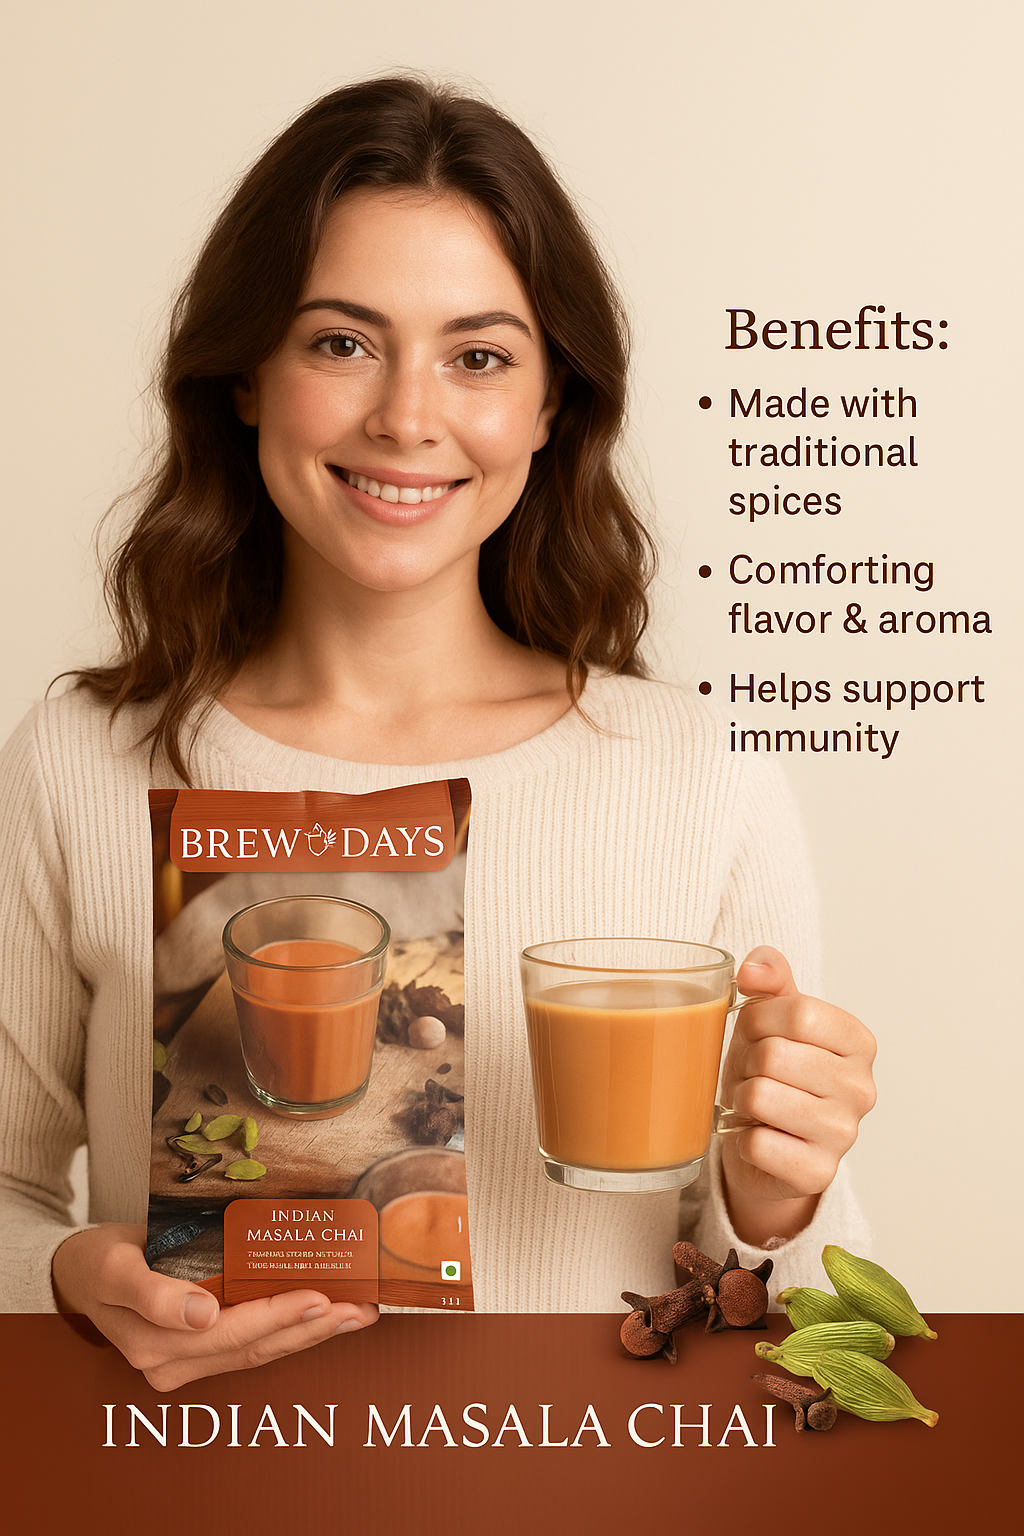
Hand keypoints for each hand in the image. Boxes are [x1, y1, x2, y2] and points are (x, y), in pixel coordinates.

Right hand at [52, 1223, 377, 1389]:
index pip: (233, 1331)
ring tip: (356, 1315)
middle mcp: (175, 1362)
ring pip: (259, 1352)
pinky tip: (323, 1318)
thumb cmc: (98, 1261)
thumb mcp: (114, 1268)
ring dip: (310, 1335)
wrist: (78, 1274)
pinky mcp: (199, 1351)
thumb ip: (151, 1293)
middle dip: (310, 1327)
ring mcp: (188, 1361)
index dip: (279, 1315)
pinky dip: (289, 1332)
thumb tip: (200, 1315)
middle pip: (255, 1347)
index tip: (319, 1297)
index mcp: (157, 1342)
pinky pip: (250, 1346)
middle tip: (357, 1307)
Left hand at [719, 946, 875, 1246]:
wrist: (766, 1143)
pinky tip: (757, 1136)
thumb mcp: (770, 1016)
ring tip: (754, 1103)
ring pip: (760, 1097)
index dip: (758, 1019)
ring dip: (741, 1098)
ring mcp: (844, 1135)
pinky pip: (756, 1143)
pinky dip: (741, 1138)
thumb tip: (753, 970)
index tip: (755, 1033)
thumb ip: (769, 977)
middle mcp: (862, 1089)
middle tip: (754, 1075)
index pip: (799, 1012)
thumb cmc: (770, 1072)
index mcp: (858, 1042)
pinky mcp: (818, 1175)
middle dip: (746, 1062)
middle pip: (774, 1055)